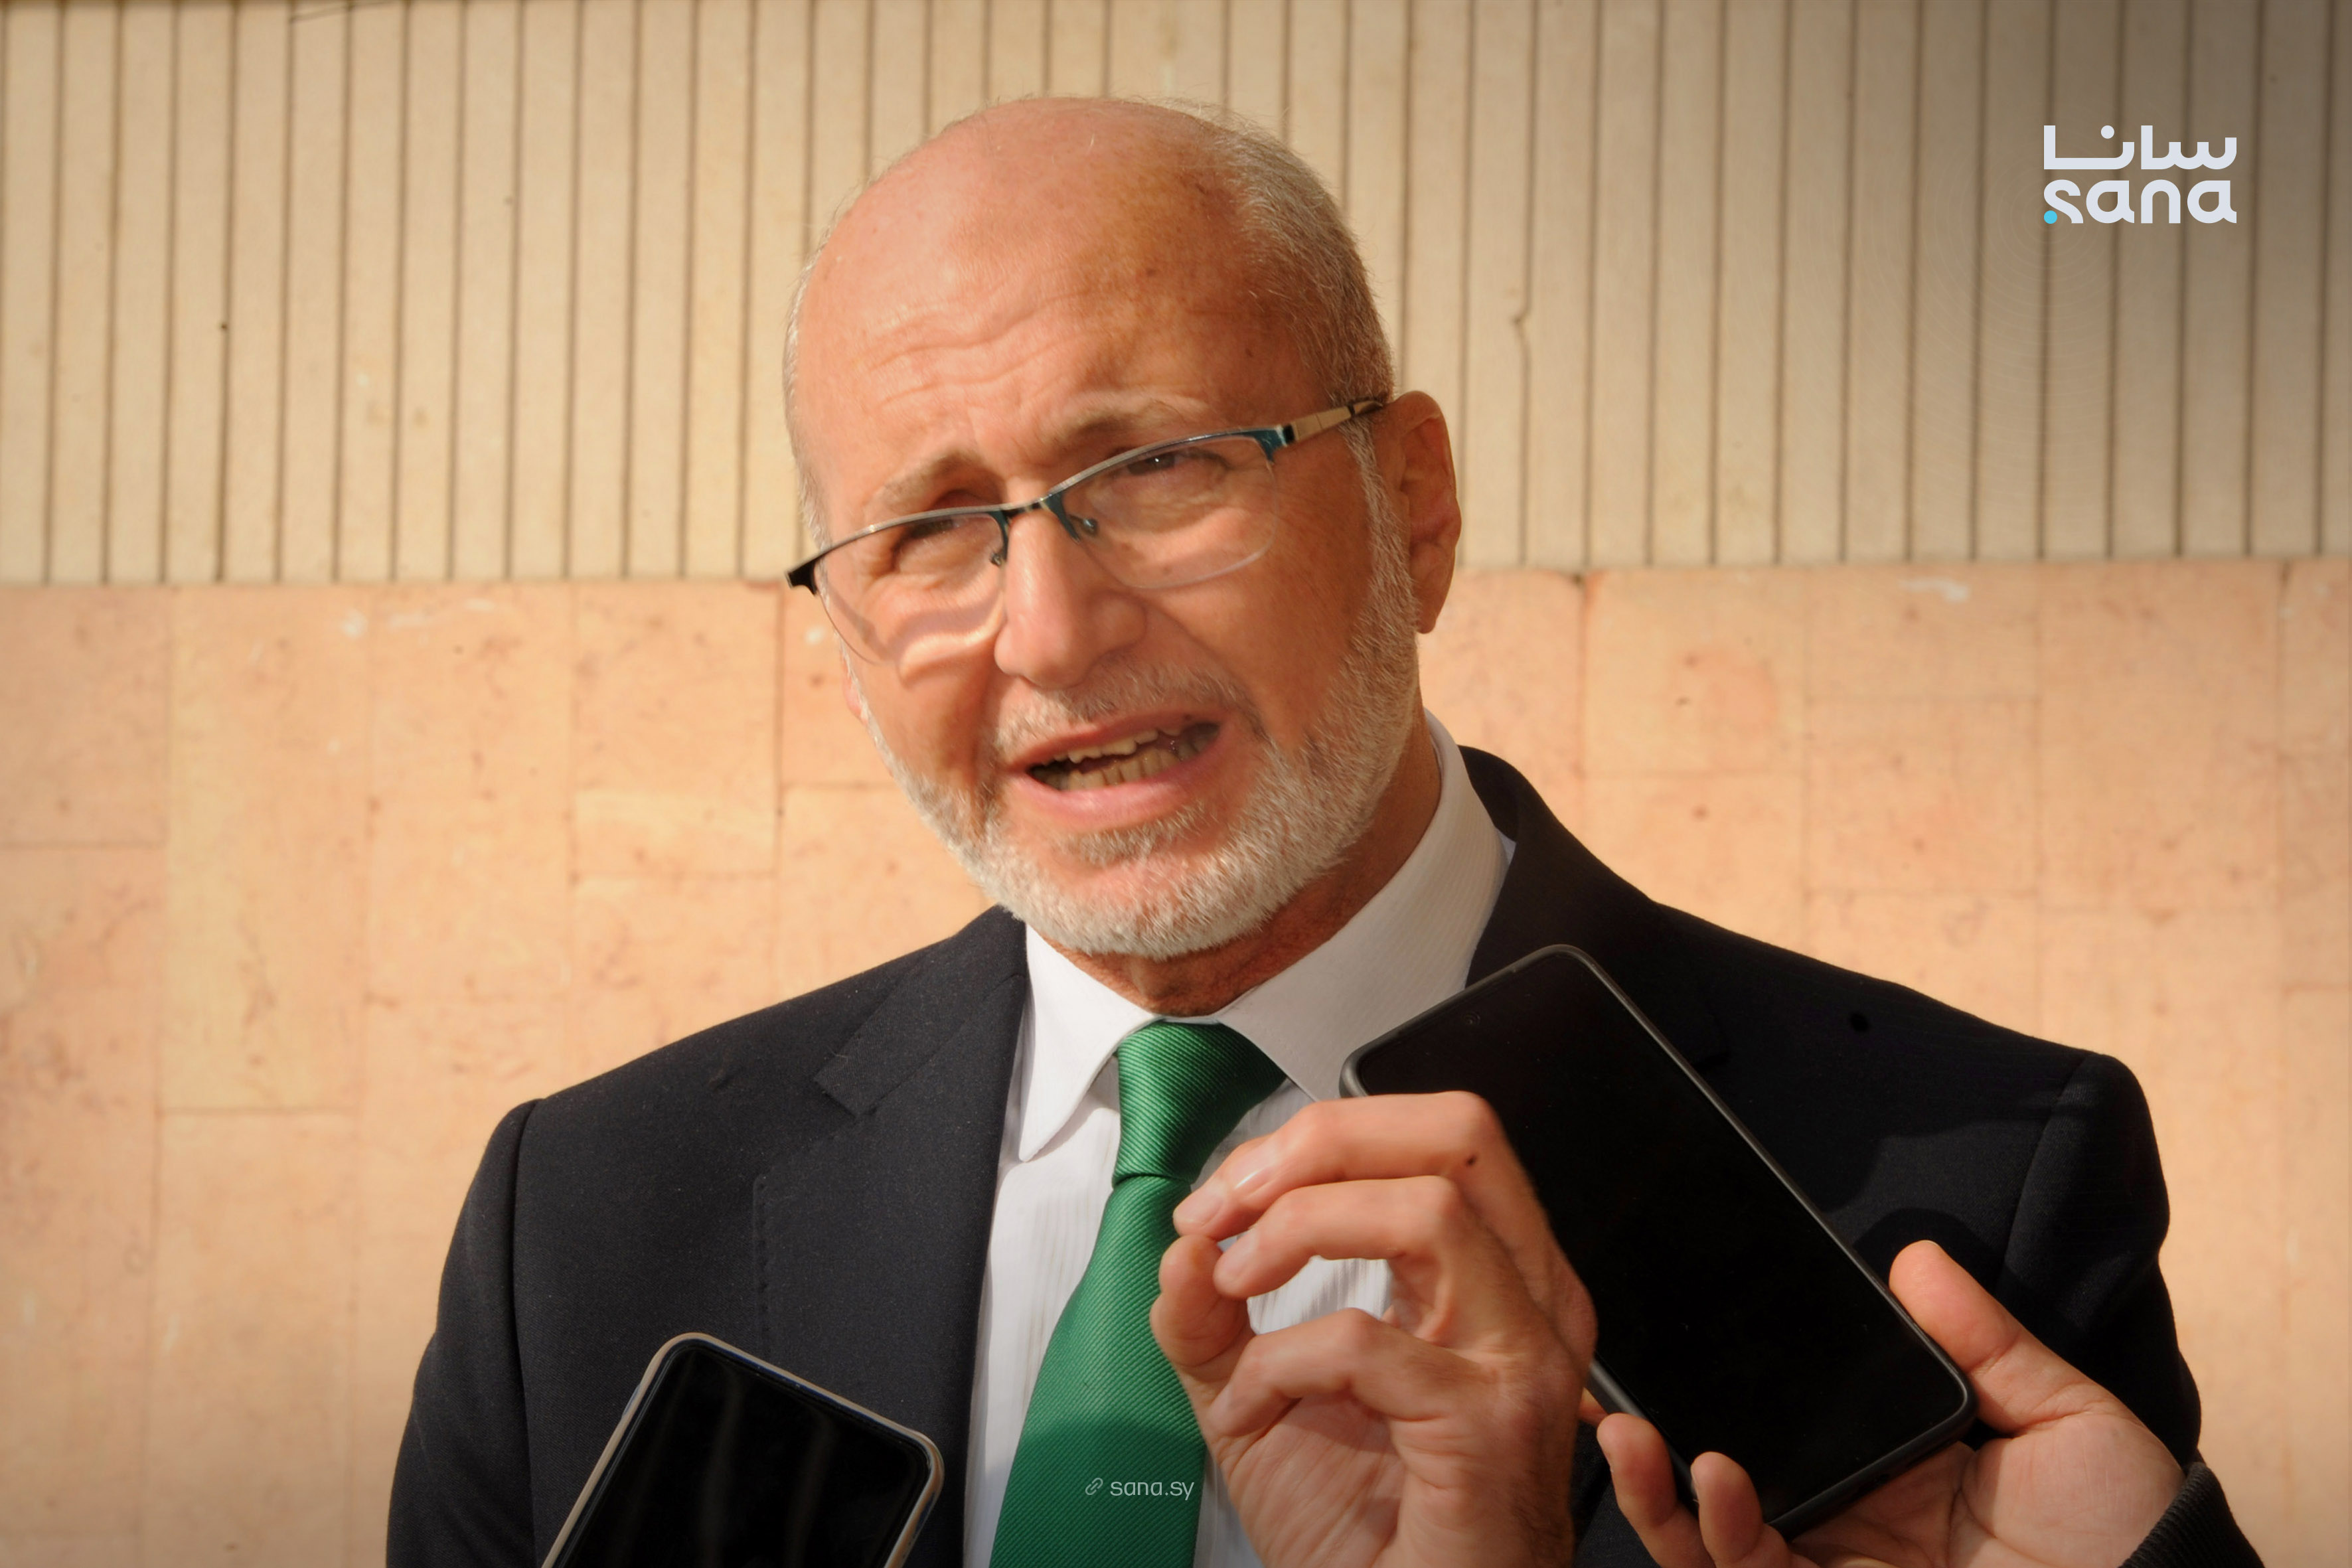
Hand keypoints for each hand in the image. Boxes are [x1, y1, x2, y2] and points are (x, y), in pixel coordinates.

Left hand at [1150, 1092, 1595, 1567]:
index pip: (1432, 1136)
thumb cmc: (1359, 1538)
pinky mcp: (1493, 1424)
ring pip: (1429, 1209)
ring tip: (1233, 1284)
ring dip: (1300, 1226)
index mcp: (1488, 1277)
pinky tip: (1247, 1409)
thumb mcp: (1257, 1397)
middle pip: (1459, 1132)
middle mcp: (1527, 1301)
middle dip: (1323, 1142)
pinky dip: (1281, 1362)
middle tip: (1229, 1205)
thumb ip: (1213, 1316)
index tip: (1221, 1199)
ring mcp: (1522, 1360)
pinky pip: (1370, 1342)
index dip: (1315, 1138)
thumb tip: (1183, 1240)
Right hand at [1597, 1239, 2184, 1567]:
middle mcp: (1845, 1521)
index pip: (1785, 1409)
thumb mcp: (2067, 1421)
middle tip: (1606, 1375)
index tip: (1668, 1318)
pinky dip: (1711, 1529)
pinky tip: (1707, 1479)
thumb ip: (1986, 1343)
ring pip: (1709, 1534)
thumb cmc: (2131, 1541)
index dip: (1721, 1373)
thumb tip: (1913, 1258)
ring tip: (1629, 1430)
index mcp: (1891, 1466)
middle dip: (1654, 1429)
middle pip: (1725, 1470)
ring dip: (1657, 1486)